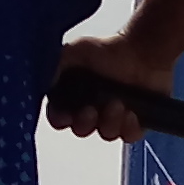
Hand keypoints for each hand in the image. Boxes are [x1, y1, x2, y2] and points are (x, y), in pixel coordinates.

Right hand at [45, 34, 165, 141]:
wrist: (142, 50)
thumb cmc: (108, 49)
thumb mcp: (74, 51)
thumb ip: (54, 66)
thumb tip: (41, 81)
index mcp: (73, 97)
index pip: (59, 117)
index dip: (61, 119)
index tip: (66, 115)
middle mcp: (91, 110)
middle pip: (81, 129)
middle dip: (85, 122)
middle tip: (92, 111)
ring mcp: (113, 118)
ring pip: (106, 134)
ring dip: (110, 122)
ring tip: (118, 104)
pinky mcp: (135, 122)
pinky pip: (129, 136)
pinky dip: (129, 128)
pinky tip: (131, 114)